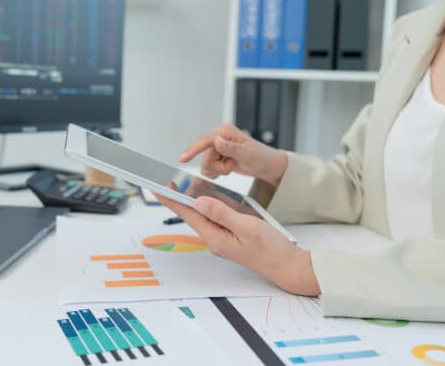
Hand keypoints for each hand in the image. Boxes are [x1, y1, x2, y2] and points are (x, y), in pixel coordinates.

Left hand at [155, 193, 320, 295]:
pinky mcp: (231, 234)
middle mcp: (215, 238)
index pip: (187, 215)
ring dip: (195, 199)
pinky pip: (216, 216)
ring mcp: (222, 236)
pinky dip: (211, 203)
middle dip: (180, 196)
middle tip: (169, 178)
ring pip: (204, 213)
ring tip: (183, 182)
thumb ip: (222, 213)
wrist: (287, 265)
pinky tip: (206, 194)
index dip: (171, 200)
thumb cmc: (270, 249)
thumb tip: (199, 201)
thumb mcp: (247, 226)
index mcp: (215, 237)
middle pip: (193, 213)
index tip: (158, 187)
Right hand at [179, 124, 287, 186]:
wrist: (269, 166)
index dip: (193, 150)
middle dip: (218, 166)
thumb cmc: (262, 157)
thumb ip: (230, 148)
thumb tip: (216, 141)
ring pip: (206, 164)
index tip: (183, 159)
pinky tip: (229, 169)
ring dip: (219, 170)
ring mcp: (218, 148)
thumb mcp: (247, 154)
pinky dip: (218, 172)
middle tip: (232, 165)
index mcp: (225, 132)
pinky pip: (209, 168)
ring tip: (232, 166)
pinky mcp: (218, 156)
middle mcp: (220, 138)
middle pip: (204, 157)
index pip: (204, 141)